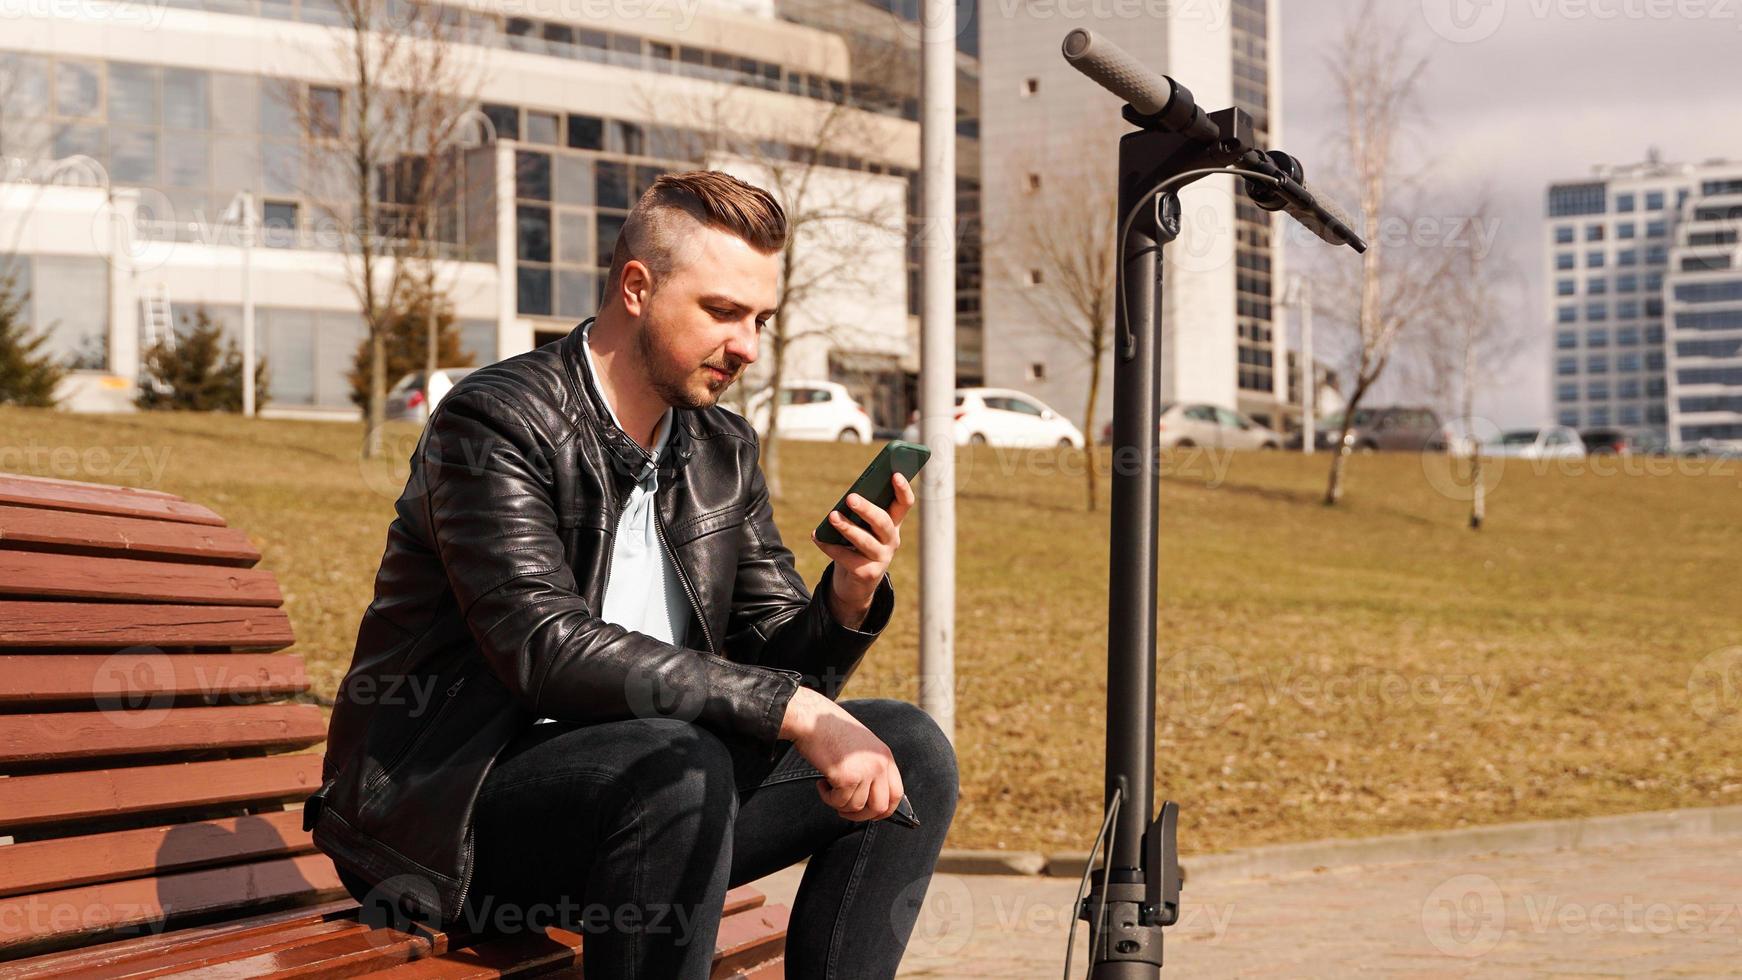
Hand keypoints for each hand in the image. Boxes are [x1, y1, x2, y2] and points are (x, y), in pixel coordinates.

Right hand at [780, 688, 905, 822]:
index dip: (884, 810)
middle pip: (880, 807)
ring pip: (856, 807)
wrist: (812, 719)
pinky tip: (821, 783)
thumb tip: (870, 800)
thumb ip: (871, 769)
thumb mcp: (862, 748)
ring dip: (839, 803)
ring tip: (828, 787)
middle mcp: (879, 764)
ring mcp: (865, 771)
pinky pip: (839, 802)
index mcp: (885, 756)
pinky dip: (827, 798)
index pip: (896, 794)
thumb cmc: (831, 731)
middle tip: (844, 809)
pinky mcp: (847, 777)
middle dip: (861, 815)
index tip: (869, 813)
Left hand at [809, 472, 914, 616]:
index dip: (903, 489)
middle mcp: (892, 540)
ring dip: (847, 527)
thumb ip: (859, 512)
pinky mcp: (868, 573)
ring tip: (832, 516)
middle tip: (850, 497)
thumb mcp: (862, 527)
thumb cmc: (857, 544)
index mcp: (893, 523)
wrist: (856, 582)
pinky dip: (830, 546)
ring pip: (865, 541)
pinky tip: (817, 536)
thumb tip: (848, 498)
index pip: (904, 504)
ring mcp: (882, 558)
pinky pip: (847, 557)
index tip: (895, 474)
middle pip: (883, 522)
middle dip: (866, 509)